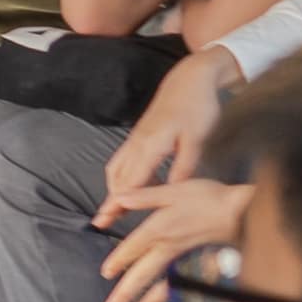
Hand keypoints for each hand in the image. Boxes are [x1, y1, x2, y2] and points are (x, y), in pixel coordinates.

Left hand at [103, 169, 252, 301]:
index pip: (132, 248)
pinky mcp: (201, 264)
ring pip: (163, 283)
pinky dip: (174, 296)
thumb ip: (144, 197)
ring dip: (149, 300)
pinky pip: (184, 285)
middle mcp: (170, 248)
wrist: (244, 212)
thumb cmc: (210, 198)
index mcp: (160, 229)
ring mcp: (186, 260)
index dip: (118, 261)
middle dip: (125, 292)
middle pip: (143, 273)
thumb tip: (119, 199)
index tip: (106, 273)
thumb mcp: (174, 190)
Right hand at [104, 46, 237, 213]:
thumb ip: (184, 167)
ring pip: (117, 168)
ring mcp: (136, 138)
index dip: (117, 203)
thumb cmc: (198, 108)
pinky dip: (121, 176)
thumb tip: (175, 193)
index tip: (106, 219)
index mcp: (150, 146)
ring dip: (114, 189)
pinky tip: (132, 185)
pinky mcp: (140, 135)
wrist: (191, 79)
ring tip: (115, 208)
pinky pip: (123, 159)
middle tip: (104, 222)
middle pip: (118, 178)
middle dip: (110, 200)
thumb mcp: (197, 140)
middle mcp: (137, 143)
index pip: (130, 182)